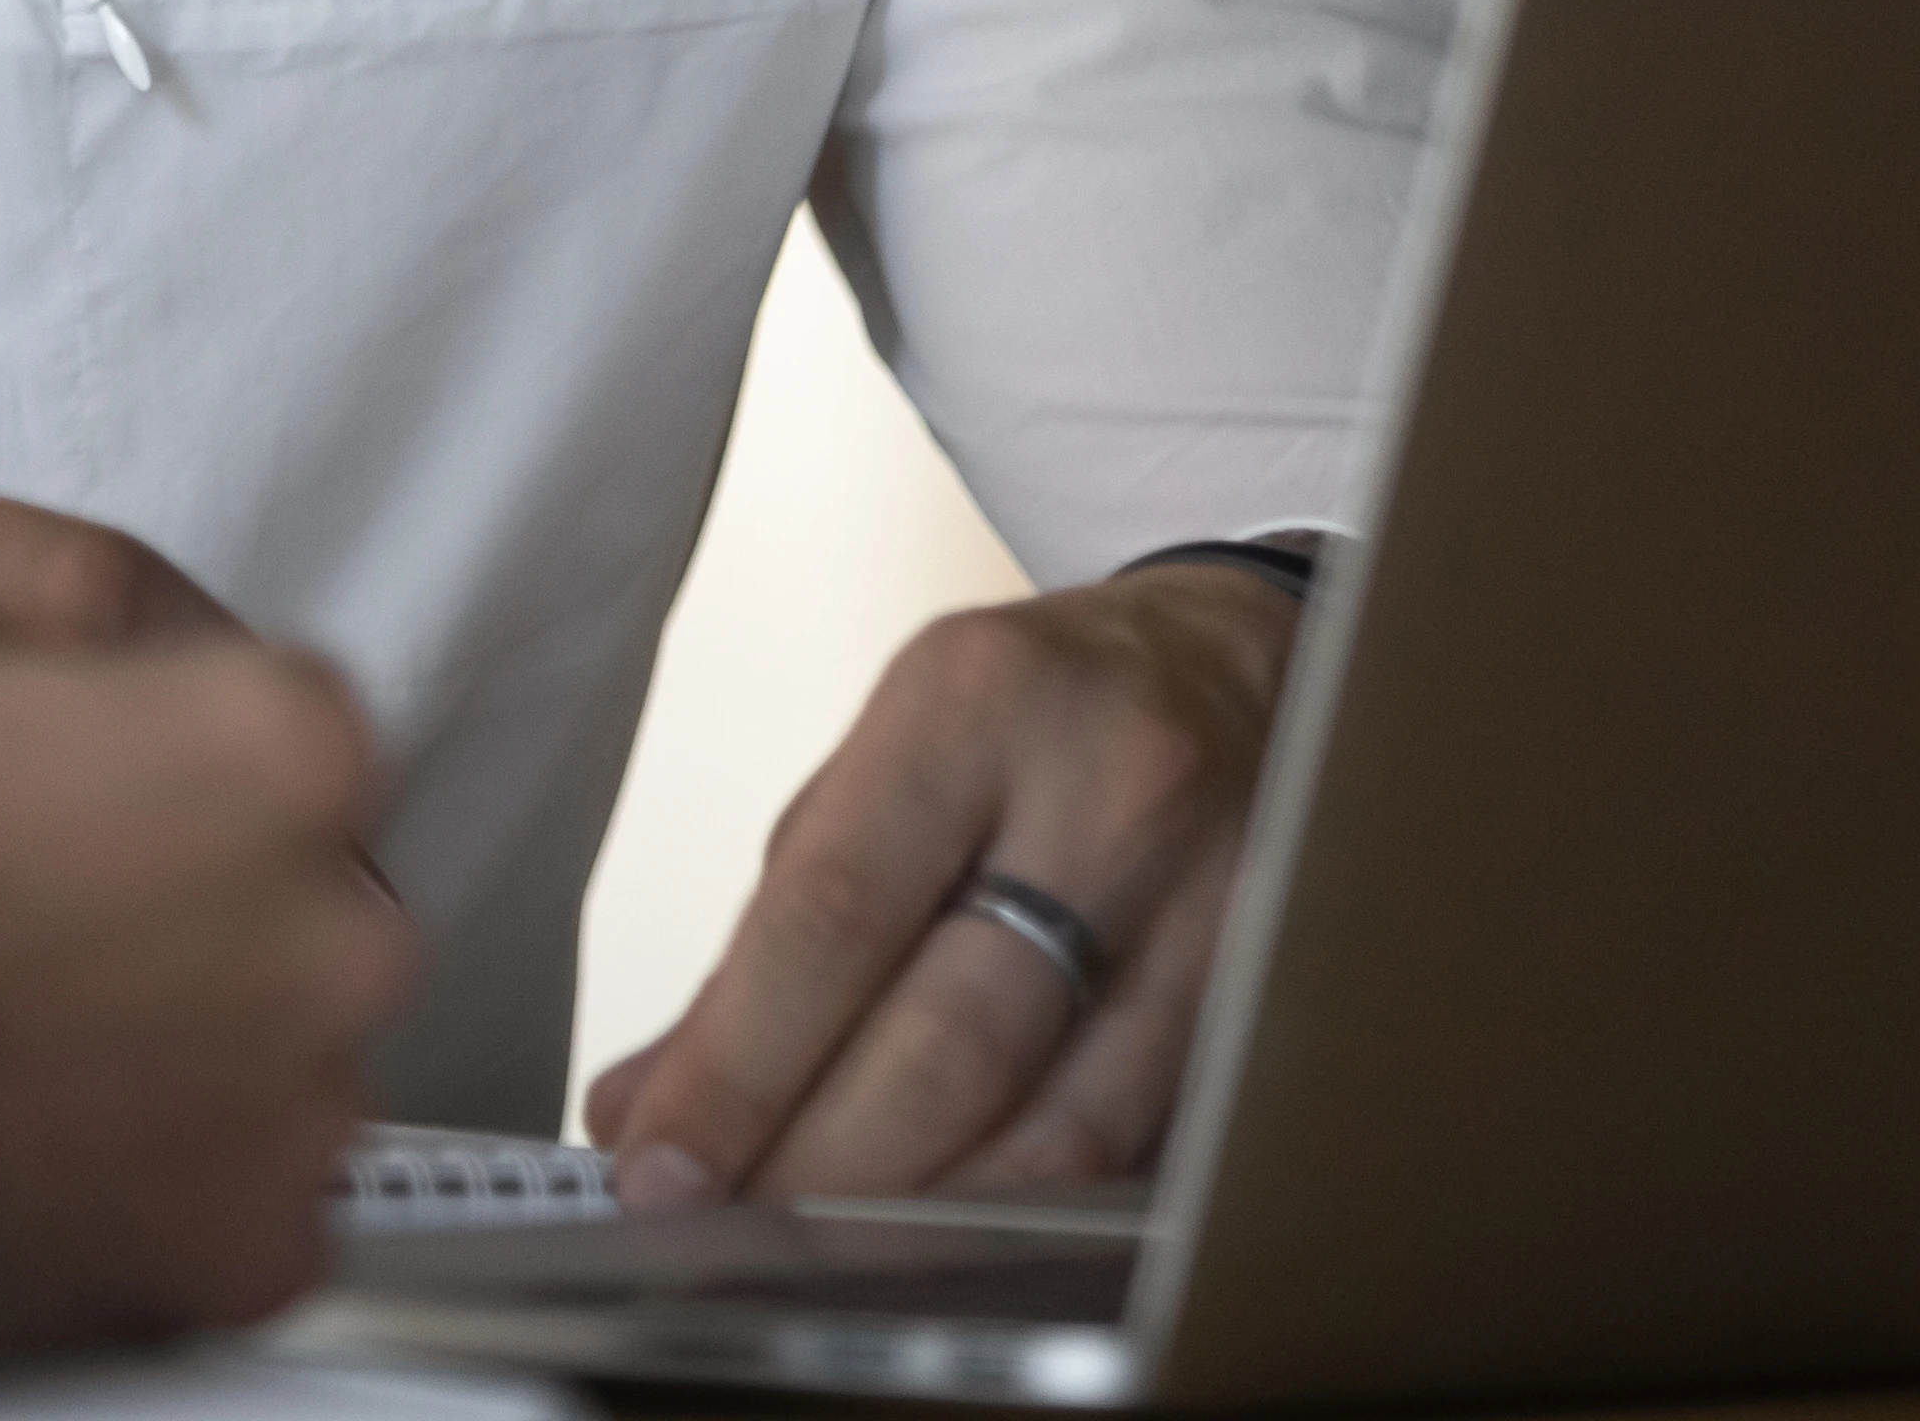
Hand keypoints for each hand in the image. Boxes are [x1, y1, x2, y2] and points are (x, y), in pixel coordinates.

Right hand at [0, 540, 410, 1352]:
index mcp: (276, 741)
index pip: (277, 708)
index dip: (159, 730)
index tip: (90, 762)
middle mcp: (332, 928)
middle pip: (290, 882)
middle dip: (182, 885)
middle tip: (34, 892)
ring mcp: (301, 1101)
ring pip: (270, 1042)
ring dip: (178, 1030)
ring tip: (22, 1017)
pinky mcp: (248, 1245)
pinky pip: (243, 1197)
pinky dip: (166, 1172)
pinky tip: (52, 1124)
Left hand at [586, 564, 1294, 1207]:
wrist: (1242, 666)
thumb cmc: (1039, 717)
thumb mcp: (891, 761)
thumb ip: (773, 935)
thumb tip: (647, 1101)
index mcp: (975, 704)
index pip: (833, 915)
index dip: (734, 1066)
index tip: (656, 1163)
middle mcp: (1109, 794)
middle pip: (949, 1041)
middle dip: (817, 1165)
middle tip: (720, 1232)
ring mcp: (1217, 902)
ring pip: (1058, 1127)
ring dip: (919, 1217)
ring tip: (815, 1253)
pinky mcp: (1272, 1001)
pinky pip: (1137, 1150)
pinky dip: (1025, 1213)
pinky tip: (947, 1238)